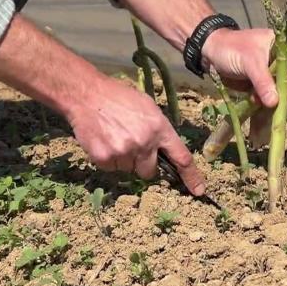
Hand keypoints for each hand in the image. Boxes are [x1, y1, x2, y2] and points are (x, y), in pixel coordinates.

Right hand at [65, 75, 205, 195]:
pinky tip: (104, 141)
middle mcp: (145, 142)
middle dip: (143, 164)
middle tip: (131, 146)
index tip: (199, 191)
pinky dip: (108, 159)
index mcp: (160, 128)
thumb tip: (165, 150)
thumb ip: (159, 130)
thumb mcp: (147, 107)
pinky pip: (111, 169)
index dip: (191, 177)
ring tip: (114, 137)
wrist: (87, 95)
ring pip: (128, 170)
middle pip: (150, 172)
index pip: (182, 158)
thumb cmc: (119, 98)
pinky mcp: (104, 158)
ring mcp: (124, 152)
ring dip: (123, 160)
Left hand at [202, 27, 286, 143]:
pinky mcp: (262, 91)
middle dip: (284, 99)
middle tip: (273, 108)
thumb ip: (263, 81)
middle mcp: (284, 65)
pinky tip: (257, 133)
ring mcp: (272, 79)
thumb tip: (276, 102)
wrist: (210, 53)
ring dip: (274, 112)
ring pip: (281, 99)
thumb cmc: (232, 49)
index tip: (286, 97)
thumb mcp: (249, 62)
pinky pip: (267, 106)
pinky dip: (263, 117)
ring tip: (262, 125)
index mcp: (286, 50)